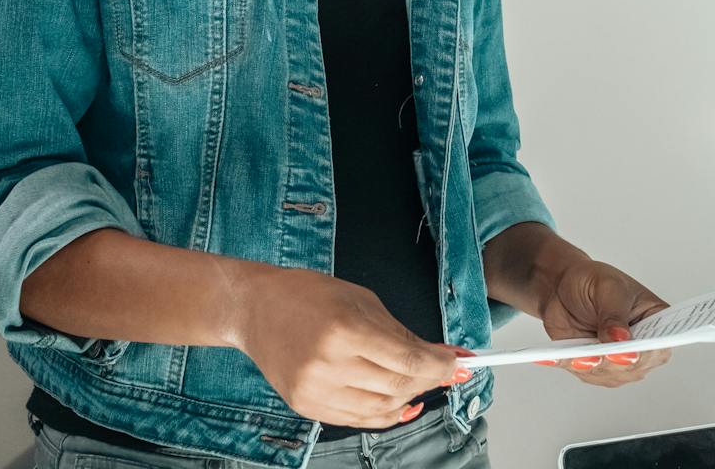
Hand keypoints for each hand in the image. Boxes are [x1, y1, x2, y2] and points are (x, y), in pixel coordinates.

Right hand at [229, 266, 464, 427]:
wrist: (254, 309)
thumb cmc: (306, 295)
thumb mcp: (360, 301)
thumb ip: (402, 333)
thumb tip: (441, 355)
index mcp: (344, 331)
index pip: (408, 361)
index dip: (441, 366)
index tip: (459, 364)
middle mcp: (329, 366)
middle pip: (399, 388)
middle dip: (430, 380)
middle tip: (445, 370)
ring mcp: (315, 391)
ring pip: (382, 410)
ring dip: (410, 398)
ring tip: (420, 382)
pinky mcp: (307, 406)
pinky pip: (358, 419)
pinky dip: (385, 413)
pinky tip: (398, 400)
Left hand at [535, 259, 671, 387]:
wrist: (563, 287)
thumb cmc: (593, 282)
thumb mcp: (608, 287)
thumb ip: (614, 314)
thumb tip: (620, 338)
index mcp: (655, 323)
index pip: (658, 344)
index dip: (647, 352)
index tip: (630, 352)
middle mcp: (641, 348)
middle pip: (634, 367)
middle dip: (614, 362)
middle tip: (596, 355)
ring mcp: (618, 361)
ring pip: (610, 375)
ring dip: (591, 367)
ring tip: (576, 357)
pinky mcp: (596, 367)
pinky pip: (584, 373)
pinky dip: (569, 365)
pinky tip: (556, 358)